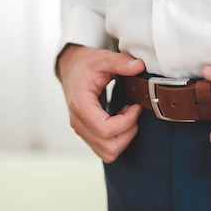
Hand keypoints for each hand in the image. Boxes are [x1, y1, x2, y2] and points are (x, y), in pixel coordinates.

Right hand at [57, 45, 145, 162]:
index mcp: (80, 105)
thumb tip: (139, 66)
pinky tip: (121, 120)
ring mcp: (81, 130)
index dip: (127, 122)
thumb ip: (120, 62)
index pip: (105, 129)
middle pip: (109, 146)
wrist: (71, 68)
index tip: (135, 106)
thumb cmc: (85, 65)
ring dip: (124, 138)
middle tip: (133, 111)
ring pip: (108, 153)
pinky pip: (106, 150)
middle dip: (128, 132)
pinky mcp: (87, 134)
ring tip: (127, 116)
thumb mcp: (103, 58)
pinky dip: (119, 140)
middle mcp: (78, 122)